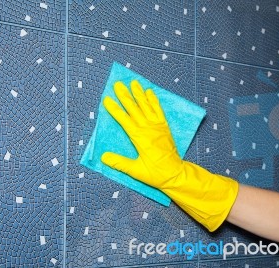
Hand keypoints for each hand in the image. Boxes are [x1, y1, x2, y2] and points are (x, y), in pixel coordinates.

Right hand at [101, 80, 238, 231]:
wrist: (175, 174)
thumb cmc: (155, 174)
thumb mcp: (136, 171)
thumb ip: (120, 163)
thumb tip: (103, 157)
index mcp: (140, 139)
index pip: (124, 121)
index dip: (115, 110)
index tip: (107, 99)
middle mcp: (148, 129)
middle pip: (134, 110)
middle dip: (125, 96)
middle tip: (118, 84)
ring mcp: (157, 127)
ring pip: (146, 107)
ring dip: (139, 94)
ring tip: (133, 83)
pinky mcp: (164, 127)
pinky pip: (159, 111)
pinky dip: (154, 101)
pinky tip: (149, 92)